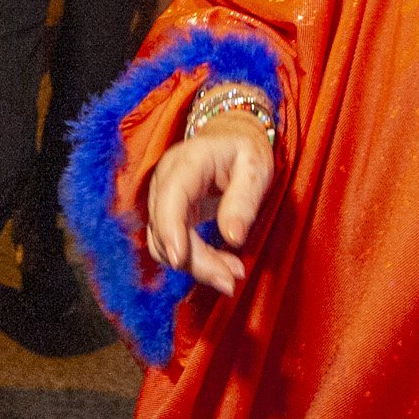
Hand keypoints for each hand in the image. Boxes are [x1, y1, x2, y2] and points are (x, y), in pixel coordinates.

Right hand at [145, 113, 275, 294]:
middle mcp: (166, 178)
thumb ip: (243, 201)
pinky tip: (221, 265)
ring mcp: (162, 196)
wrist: (230, 137)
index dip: (170, 228)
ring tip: (233, 272)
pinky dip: (193, 261)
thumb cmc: (245, 151)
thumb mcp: (255, 169)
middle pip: (165, 226)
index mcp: (189, 160)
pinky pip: (170, 243)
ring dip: (195, 265)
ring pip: (163, 241)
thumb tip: (232, 238)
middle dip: (195, 260)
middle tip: (231, 281)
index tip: (179, 259)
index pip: (171, 195)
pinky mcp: (167, 213)